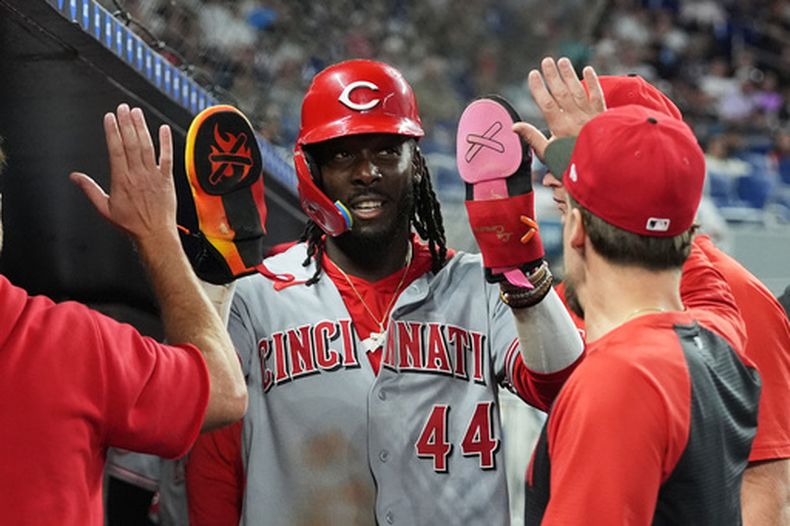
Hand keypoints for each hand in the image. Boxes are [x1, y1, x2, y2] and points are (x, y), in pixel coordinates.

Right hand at [70, 104, 176, 244]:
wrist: (155, 234)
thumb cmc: (130, 223)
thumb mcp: (104, 209)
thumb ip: (90, 189)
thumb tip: (74, 176)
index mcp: (121, 180)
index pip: (115, 149)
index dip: (112, 131)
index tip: (109, 117)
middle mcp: (137, 174)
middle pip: (131, 143)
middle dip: (126, 123)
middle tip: (123, 108)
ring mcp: (153, 175)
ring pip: (147, 147)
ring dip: (142, 128)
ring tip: (136, 113)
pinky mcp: (167, 179)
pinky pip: (167, 157)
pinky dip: (165, 143)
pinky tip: (163, 129)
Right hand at [513, 57, 604, 160]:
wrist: (601, 168)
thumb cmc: (571, 163)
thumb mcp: (548, 154)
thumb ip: (532, 138)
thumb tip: (514, 127)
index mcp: (560, 128)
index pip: (547, 103)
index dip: (538, 87)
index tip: (533, 74)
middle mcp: (575, 118)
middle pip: (562, 93)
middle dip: (553, 76)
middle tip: (546, 61)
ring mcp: (590, 115)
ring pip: (578, 91)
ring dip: (569, 75)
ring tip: (562, 61)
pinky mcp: (603, 115)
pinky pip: (597, 95)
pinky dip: (593, 82)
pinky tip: (587, 70)